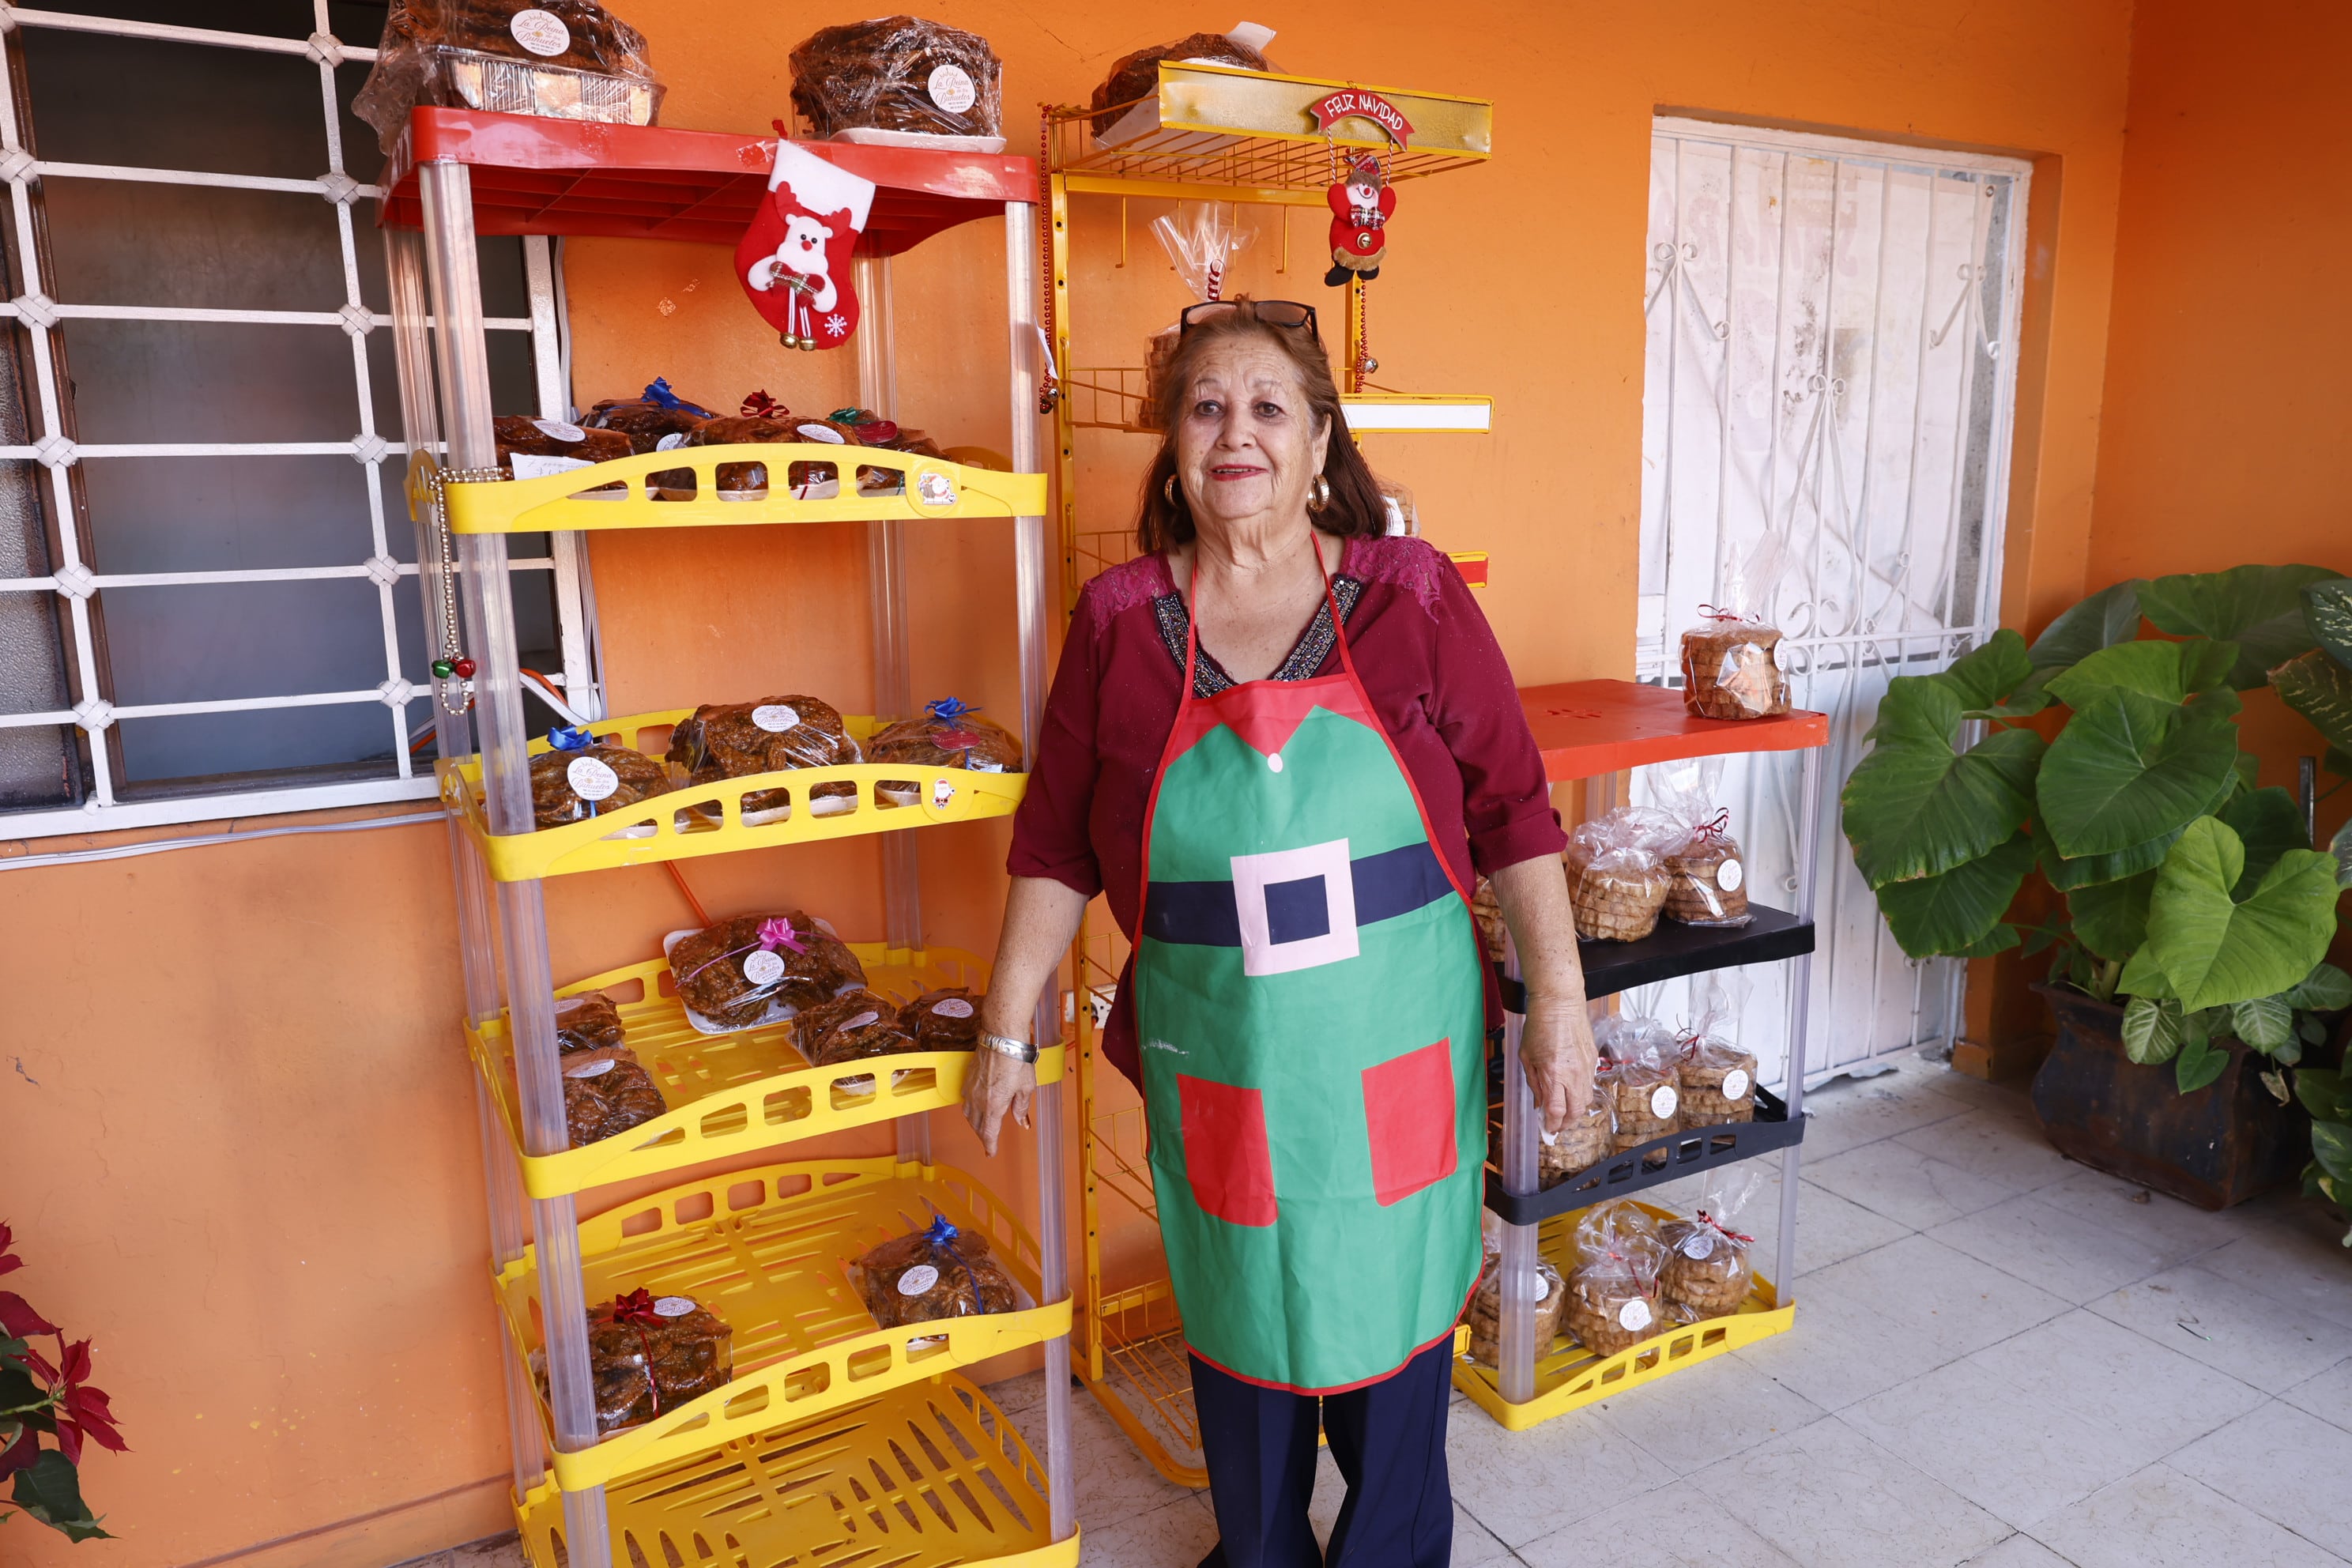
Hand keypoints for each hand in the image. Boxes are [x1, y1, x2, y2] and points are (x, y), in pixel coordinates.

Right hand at [961, 1044, 1034, 1155]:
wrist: (1002, 1038)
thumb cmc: (1016, 1059)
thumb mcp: (1026, 1087)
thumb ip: (1021, 1107)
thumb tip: (1022, 1122)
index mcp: (994, 1106)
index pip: (989, 1133)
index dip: (990, 1146)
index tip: (991, 1153)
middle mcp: (979, 1100)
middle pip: (977, 1126)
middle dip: (983, 1136)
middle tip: (989, 1141)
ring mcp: (971, 1089)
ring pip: (969, 1114)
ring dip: (975, 1123)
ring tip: (982, 1126)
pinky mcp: (968, 1078)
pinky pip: (966, 1100)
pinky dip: (971, 1108)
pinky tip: (976, 1106)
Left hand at [1520, 992, 1596, 1137]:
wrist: (1560, 1004)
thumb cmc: (1539, 1026)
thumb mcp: (1527, 1057)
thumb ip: (1534, 1083)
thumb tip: (1540, 1104)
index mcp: (1554, 1074)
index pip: (1557, 1111)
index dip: (1552, 1125)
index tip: (1548, 1129)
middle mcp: (1573, 1075)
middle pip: (1576, 1112)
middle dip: (1566, 1123)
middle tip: (1556, 1125)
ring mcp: (1586, 1068)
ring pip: (1586, 1101)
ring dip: (1575, 1111)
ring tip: (1564, 1111)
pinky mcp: (1593, 1061)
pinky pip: (1589, 1085)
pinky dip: (1581, 1094)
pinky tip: (1571, 1092)